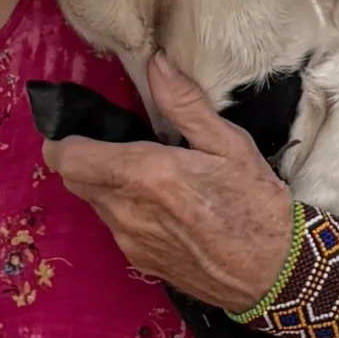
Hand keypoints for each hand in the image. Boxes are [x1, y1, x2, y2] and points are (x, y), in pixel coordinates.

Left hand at [42, 55, 294, 310]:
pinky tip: (162, 205)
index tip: (79, 125)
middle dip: (82, 157)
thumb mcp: (229, 144)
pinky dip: (124, 210)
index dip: (63, 139)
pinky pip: (115, 227)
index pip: (68, 158)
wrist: (275, 273)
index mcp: (146, 175)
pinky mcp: (140, 262)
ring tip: (147, 172)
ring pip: (94, 203)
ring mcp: (131, 241)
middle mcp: (127, 211)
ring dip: (106, 184)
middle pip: (74, 180)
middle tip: (114, 141)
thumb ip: (184, 104)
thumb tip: (156, 64)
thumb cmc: (257, 203)